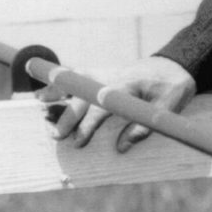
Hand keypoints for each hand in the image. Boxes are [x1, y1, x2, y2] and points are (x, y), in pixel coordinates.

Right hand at [39, 55, 196, 152]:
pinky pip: (76, 77)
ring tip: (37, 103)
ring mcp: (103, 73)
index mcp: (125, 85)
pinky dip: (59, 83)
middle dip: (68, 116)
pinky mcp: (101, 73)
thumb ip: (145, 126)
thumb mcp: (168, 108)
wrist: (174, 65)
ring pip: (74, 81)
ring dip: (56, 92)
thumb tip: (122, 147)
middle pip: (82, 96)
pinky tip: (44, 92)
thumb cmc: (172, 87)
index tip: (78, 142)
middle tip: (56, 136)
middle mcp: (109, 77)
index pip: (101, 107)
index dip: (89, 126)